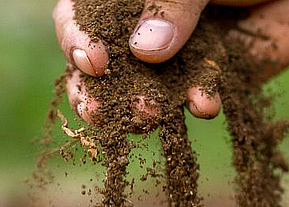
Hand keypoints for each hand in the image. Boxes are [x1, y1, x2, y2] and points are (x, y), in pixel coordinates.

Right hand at [53, 0, 288, 123]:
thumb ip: (173, 2)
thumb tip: (145, 51)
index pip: (78, 18)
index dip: (76, 41)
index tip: (92, 62)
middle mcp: (142, 28)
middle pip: (100, 69)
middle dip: (95, 95)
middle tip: (98, 114)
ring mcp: (176, 58)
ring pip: (143, 92)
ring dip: (142, 109)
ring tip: (150, 114)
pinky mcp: (211, 81)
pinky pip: (196, 100)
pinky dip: (199, 104)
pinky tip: (205, 104)